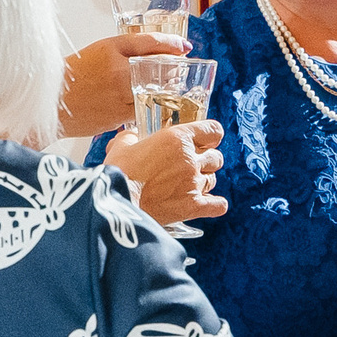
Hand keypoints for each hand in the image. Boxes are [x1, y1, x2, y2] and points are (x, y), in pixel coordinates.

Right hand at [59, 31, 190, 138]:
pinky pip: (143, 110)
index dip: (171, 43)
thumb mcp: (101, 50)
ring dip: (165, 90)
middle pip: (159, 70)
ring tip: (164, 87)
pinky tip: (147, 103)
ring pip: (155, 93)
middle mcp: (118, 73)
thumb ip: (131, 48)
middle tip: (178, 70)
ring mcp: (119, 97)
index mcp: (111, 51)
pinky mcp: (118, 118)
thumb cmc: (76, 74)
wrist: (53, 101)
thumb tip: (167, 49)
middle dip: (172, 70)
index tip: (185, 47)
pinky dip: (150, 106)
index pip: (150, 42)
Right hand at [106, 119, 227, 226]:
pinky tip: (205, 204)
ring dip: (204, 182)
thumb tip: (133, 136)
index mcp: (177, 139)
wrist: (117, 203)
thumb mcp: (122, 145)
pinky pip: (219, 205)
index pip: (213, 130)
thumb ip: (132, 137)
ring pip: (214, 179)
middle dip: (207, 161)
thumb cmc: (118, 173)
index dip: (211, 136)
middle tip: (191, 166)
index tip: (205, 141)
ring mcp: (194, 183)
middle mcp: (190, 159)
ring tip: (188, 186)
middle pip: (216, 157)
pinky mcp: (193, 206)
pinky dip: (215, 205)